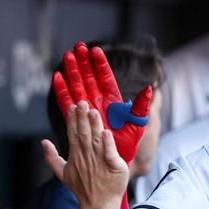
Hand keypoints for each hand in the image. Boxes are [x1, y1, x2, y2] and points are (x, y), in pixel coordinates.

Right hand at [42, 101, 128, 207]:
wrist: (98, 205)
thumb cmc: (83, 189)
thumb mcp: (63, 174)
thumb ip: (52, 158)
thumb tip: (43, 142)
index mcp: (76, 156)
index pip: (73, 134)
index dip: (73, 120)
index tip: (72, 106)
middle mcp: (87, 156)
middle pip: (83, 134)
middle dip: (82, 118)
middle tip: (82, 102)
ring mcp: (100, 161)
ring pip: (96, 140)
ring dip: (94, 126)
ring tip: (93, 111)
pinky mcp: (114, 166)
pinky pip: (110, 153)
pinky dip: (108, 143)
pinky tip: (106, 132)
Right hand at [52, 42, 150, 164]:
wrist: (115, 163)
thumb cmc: (129, 144)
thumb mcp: (139, 124)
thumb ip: (142, 106)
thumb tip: (150, 88)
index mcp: (113, 102)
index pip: (106, 78)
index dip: (100, 64)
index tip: (95, 50)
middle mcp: (99, 103)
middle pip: (90, 78)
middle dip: (84, 62)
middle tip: (77, 46)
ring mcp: (87, 110)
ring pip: (78, 86)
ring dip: (72, 72)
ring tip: (67, 56)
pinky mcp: (77, 119)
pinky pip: (67, 103)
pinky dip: (62, 91)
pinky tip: (57, 77)